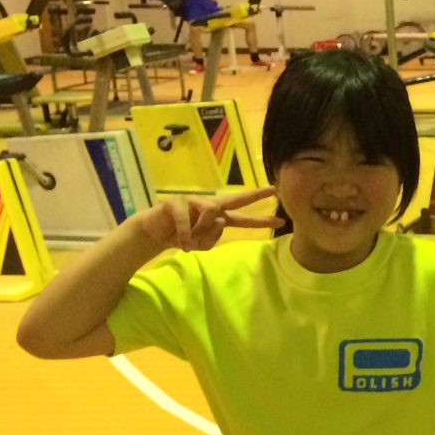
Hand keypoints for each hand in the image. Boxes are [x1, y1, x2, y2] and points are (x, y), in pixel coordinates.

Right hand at [136, 187, 281, 251]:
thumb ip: (212, 237)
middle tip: (272, 190)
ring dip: (201, 231)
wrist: (153, 233)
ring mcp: (193, 201)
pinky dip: (186, 235)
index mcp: (217, 217)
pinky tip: (182, 244)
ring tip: (189, 242)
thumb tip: (221, 220)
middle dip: (255, 195)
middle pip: (236, 200)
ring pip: (212, 214)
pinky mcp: (177, 202)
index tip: (281, 220)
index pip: (243, 218)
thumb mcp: (199, 244)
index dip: (260, 220)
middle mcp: (209, 206)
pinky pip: (187, 221)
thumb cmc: (180, 237)